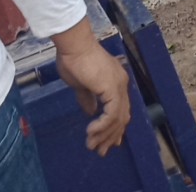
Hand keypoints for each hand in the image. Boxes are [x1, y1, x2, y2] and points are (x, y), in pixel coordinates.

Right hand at [54, 39, 132, 155]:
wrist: (73, 44)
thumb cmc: (73, 58)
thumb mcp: (80, 83)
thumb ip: (87, 98)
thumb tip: (90, 112)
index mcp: (115, 81)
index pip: (119, 109)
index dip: (114, 127)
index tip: (106, 141)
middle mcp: (121, 85)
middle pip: (121, 117)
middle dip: (110, 136)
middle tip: (100, 150)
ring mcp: (119, 87)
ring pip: (117, 119)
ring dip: (104, 135)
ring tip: (93, 146)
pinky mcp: (113, 90)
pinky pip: (111, 115)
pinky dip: (102, 126)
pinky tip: (92, 132)